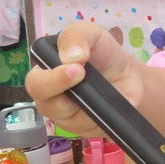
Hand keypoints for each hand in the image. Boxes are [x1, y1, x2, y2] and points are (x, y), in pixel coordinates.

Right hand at [25, 22, 145, 136]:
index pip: (35, 82)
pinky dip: (103, 115)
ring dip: (87, 104)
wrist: (129, 75)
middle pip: (45, 105)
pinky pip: (90, 128)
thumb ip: (76, 36)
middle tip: (82, 73)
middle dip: (62, 90)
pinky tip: (111, 104)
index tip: (75, 68)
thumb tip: (71, 56)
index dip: (51, 79)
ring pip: (68, 120)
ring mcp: (67, 117)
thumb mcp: (91, 34)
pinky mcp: (85, 129)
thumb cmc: (102, 53)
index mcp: (46, 74)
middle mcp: (51, 98)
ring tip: (102, 90)